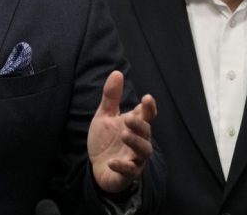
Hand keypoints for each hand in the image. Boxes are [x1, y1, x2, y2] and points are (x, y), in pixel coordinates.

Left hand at [87, 71, 156, 193]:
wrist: (97, 166)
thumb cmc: (105, 140)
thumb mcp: (104, 116)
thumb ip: (111, 97)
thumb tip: (117, 72)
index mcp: (134, 125)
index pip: (146, 115)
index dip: (149, 108)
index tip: (147, 98)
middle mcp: (138, 141)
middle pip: (146, 133)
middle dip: (140, 125)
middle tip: (129, 119)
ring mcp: (135, 158)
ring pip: (143, 152)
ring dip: (135, 143)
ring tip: (124, 135)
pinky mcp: (127, 174)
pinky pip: (129, 171)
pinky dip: (122, 166)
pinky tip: (112, 161)